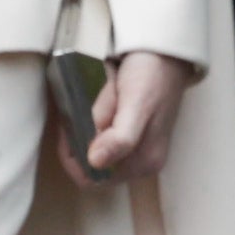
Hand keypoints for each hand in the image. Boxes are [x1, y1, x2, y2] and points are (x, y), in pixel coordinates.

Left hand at [62, 47, 189, 185]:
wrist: (166, 54)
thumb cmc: (151, 76)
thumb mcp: (136, 105)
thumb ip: (120, 138)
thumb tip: (95, 163)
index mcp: (145, 162)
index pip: (92, 180)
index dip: (73, 160)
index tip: (68, 133)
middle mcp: (143, 163)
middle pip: (91, 168)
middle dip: (78, 144)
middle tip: (78, 115)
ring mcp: (139, 150)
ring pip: (93, 154)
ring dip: (83, 134)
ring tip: (91, 108)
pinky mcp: (133, 136)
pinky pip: (101, 140)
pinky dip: (90, 126)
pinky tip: (95, 108)